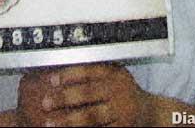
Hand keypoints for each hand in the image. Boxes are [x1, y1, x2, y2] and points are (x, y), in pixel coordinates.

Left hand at [17, 63, 153, 126]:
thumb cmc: (123, 90)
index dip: (69, 75)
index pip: (89, 72)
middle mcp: (118, 91)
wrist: (150, 112)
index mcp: (113, 74)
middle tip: (45, 103)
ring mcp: (121, 112)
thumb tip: (61, 71)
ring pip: (91, 116)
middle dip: (64, 98)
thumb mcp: (114, 75)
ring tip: (49, 123)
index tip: (51, 79)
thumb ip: (94, 73)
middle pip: (87, 94)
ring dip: (68, 121)